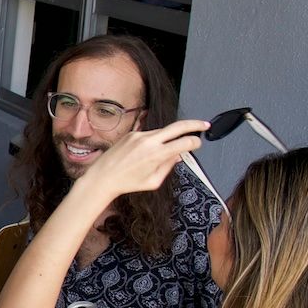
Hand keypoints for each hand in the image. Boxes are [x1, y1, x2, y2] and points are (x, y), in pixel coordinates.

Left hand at [76, 121, 208, 200]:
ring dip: (168, 138)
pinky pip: (149, 134)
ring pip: (163, 132)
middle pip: (178, 126)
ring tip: (159, 155)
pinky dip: (153, 141)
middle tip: (205, 124)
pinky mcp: (132, 133)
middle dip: (195, 124)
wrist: (103, 177)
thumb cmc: (127, 183)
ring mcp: (139, 135)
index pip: (185, 142)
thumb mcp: (154, 181)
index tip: (198, 144)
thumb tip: (178, 154)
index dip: (195, 143)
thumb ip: (169, 166)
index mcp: (157, 155)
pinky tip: (143, 155)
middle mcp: (149, 141)